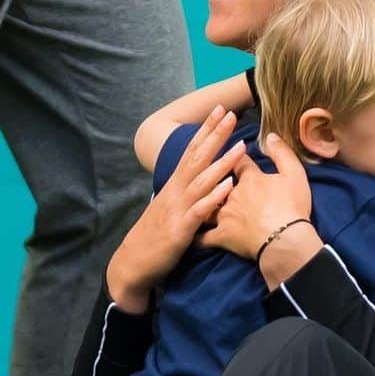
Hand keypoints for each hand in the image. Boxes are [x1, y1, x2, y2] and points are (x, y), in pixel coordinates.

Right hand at [107, 107, 244, 311]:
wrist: (133, 264)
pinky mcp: (181, 229)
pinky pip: (200, 210)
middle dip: (215, 135)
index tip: (220, 111)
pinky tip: (228, 186)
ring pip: (202, 181)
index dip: (206, 130)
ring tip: (241, 147)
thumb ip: (184, 193)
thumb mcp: (169, 209)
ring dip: (222, 163)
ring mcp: (177, 209)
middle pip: (197, 158)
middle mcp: (175, 192)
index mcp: (173, 185)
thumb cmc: (154, 237)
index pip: (191, 151)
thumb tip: (202, 180)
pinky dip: (214, 197)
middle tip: (231, 114)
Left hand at [199, 132, 314, 259]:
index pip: (238, 161)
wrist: (285, 241)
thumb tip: (270, 136)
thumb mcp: (295, 175)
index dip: (235, 156)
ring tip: (193, 203)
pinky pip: (203, 238)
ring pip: (205, 206)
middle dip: (212, 178)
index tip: (234, 153)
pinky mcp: (222, 237)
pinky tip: (190, 236)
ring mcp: (224, 216)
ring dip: (200, 204)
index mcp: (249, 179)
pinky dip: (196, 237)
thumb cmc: (292, 208)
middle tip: (208, 176)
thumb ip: (282, 153)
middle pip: (216, 181)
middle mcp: (231, 194)